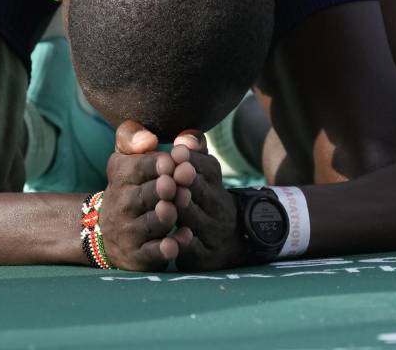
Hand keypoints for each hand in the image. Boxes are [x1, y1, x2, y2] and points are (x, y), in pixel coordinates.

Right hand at [96, 121, 179, 270]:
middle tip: (174, 184)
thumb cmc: (130, 186)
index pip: (137, 167)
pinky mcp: (139, 255)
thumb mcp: (125, 157)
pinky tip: (180, 239)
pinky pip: (152, 252)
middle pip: (143, 196)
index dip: (154, 164)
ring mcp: (130, 231)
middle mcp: (122, 204)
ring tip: (174, 209)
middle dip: (161, 190)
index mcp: (121, 175)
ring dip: (164, 217)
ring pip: (149, 224)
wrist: (107, 230)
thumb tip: (147, 139)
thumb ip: (133, 137)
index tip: (170, 161)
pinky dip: (165, 248)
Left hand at [170, 138, 247, 270]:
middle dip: (188, 183)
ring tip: (169, 203)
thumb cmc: (200, 198)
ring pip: (197, 220)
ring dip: (184, 211)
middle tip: (174, 174)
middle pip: (204, 191)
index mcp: (214, 182)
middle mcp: (217, 205)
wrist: (226, 242)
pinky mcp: (204, 256)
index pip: (209, 167)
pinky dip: (184, 244)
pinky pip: (194, 249)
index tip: (176, 152)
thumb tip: (184, 139)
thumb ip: (193, 152)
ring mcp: (212, 232)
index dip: (192, 160)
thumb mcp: (201, 173)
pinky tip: (172, 239)